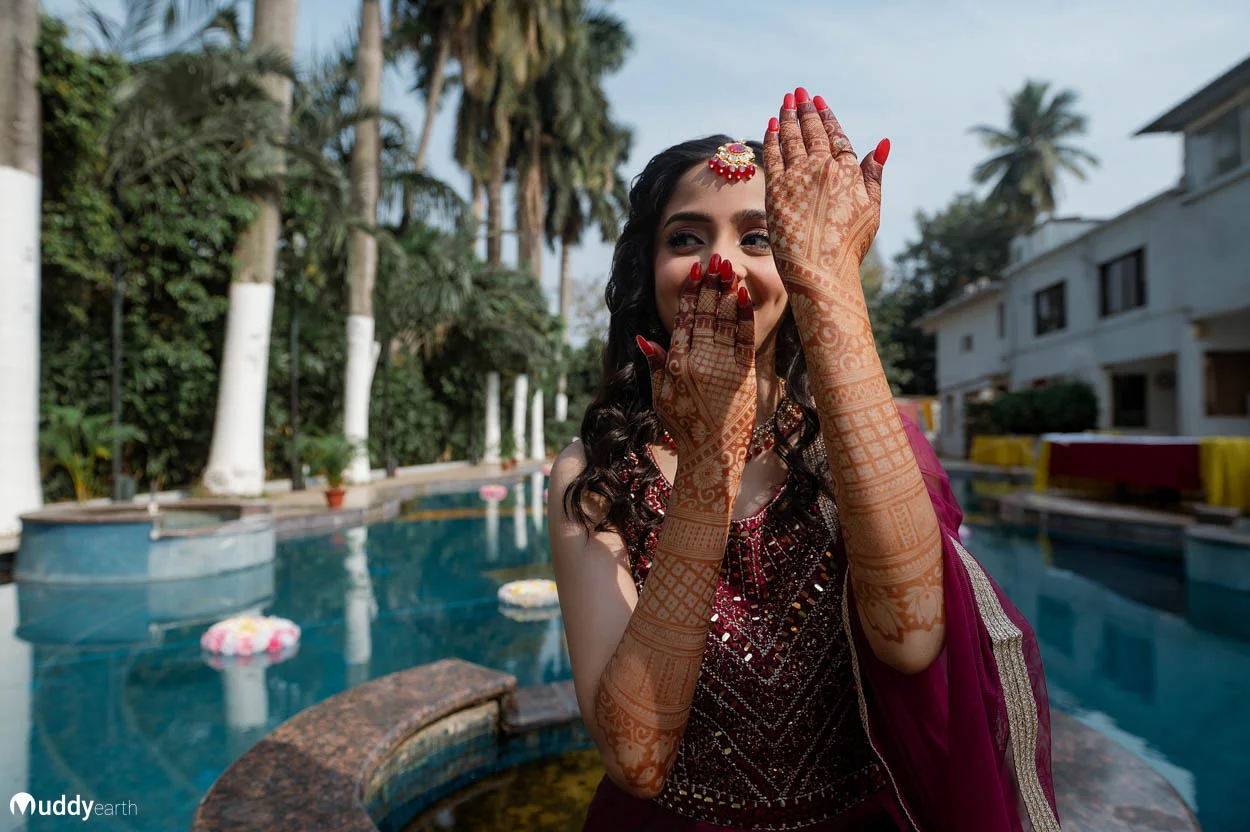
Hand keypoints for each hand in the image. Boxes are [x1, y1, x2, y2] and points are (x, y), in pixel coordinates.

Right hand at [637, 257, 755, 501]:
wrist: (711, 455)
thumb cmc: (684, 428)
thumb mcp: (661, 398)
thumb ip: (655, 366)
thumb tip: (644, 338)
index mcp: (678, 365)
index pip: (684, 320)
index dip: (690, 294)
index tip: (695, 271)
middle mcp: (700, 362)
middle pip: (706, 314)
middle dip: (711, 284)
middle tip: (715, 258)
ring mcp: (723, 367)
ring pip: (725, 321)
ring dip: (727, 291)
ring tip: (729, 267)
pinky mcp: (743, 375)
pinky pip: (744, 339)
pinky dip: (743, 316)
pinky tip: (743, 297)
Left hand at [763, 87, 888, 286]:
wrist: (821, 271)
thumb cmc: (849, 246)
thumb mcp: (872, 209)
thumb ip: (874, 175)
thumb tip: (882, 143)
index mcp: (849, 172)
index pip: (836, 136)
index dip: (827, 117)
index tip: (820, 101)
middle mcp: (823, 169)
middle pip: (812, 132)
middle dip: (804, 109)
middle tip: (799, 92)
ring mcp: (798, 178)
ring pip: (791, 139)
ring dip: (787, 117)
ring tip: (785, 101)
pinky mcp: (776, 190)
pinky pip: (772, 156)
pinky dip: (771, 138)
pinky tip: (769, 125)